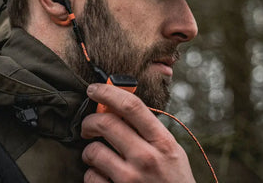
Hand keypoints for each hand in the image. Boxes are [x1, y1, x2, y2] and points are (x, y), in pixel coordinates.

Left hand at [81, 83, 195, 182]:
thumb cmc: (173, 181)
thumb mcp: (171, 151)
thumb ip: (148, 129)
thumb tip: (118, 105)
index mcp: (162, 142)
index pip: (131, 106)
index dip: (108, 92)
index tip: (94, 89)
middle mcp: (146, 159)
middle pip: (106, 123)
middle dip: (89, 121)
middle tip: (88, 125)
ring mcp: (131, 180)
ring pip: (93, 151)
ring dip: (89, 150)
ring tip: (96, 155)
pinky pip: (91, 177)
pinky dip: (91, 174)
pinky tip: (101, 175)